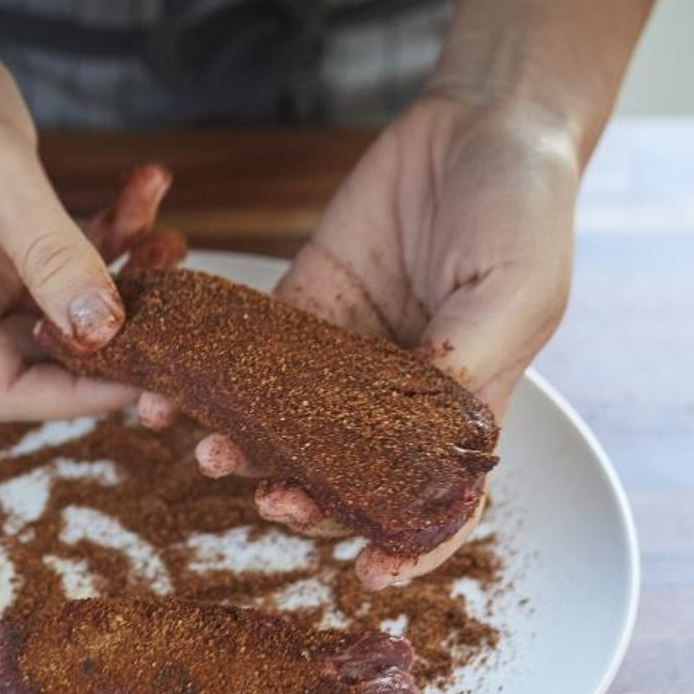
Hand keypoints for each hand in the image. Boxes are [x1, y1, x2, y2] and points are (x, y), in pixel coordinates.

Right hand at [0, 0, 164, 420]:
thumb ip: (48, 249)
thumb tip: (102, 328)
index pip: (5, 389)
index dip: (80, 395)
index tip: (150, 374)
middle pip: (42, 357)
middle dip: (117, 335)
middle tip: (184, 313)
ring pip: (65, 305)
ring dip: (122, 274)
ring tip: (168, 232)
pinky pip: (66, 256)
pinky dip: (110, 231)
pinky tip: (145, 190)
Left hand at [144, 95, 578, 587]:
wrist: (478, 118)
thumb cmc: (522, 206)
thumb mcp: (515, 286)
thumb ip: (473, 358)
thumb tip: (433, 433)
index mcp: (463, 406)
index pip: (436, 502)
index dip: (408, 548)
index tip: (368, 575)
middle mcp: (398, 393)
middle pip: (346, 474)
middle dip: (306, 500)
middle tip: (269, 499)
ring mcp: (345, 354)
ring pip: (286, 425)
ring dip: (247, 450)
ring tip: (210, 453)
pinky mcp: (301, 308)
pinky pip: (246, 358)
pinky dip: (208, 382)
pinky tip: (171, 397)